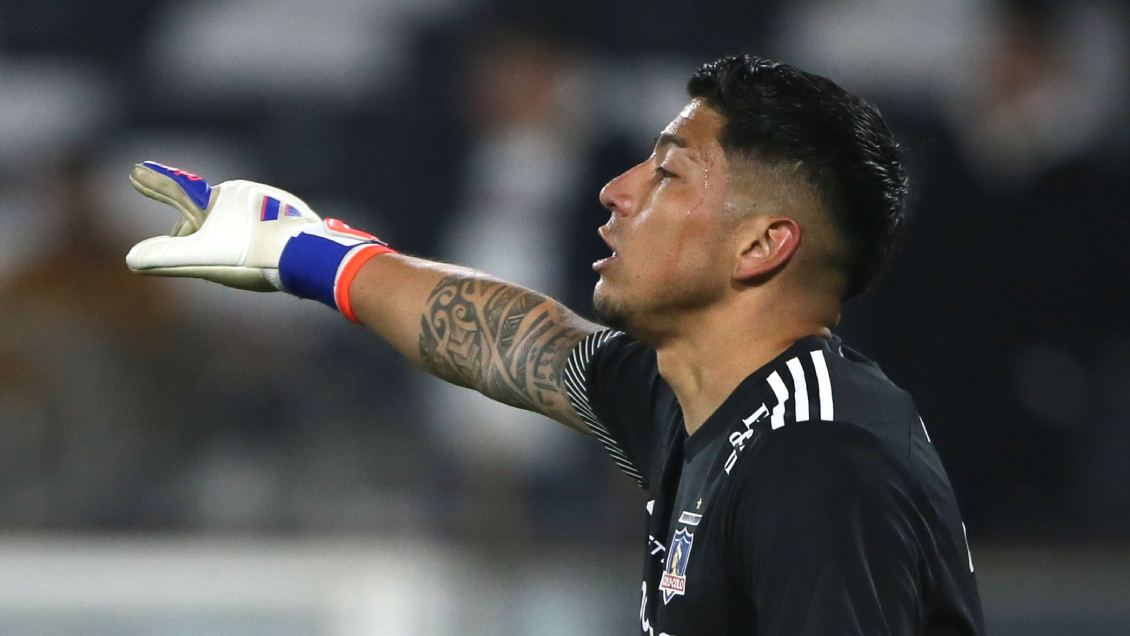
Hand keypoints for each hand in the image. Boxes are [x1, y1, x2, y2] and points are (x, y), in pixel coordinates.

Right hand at [126, 161, 394, 319]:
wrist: (310, 255)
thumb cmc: (254, 257)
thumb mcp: (203, 260)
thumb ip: (166, 258)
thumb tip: (132, 260)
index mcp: (215, 200)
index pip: (175, 191)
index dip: (153, 183)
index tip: (135, 171)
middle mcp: (242, 192)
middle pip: (207, 215)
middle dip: (198, 236)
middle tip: (205, 259)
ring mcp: (269, 200)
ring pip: (237, 220)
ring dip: (231, 237)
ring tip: (242, 262)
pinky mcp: (291, 212)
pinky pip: (264, 223)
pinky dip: (258, 237)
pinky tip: (266, 256)